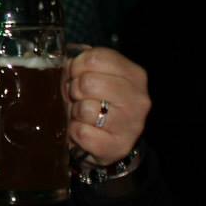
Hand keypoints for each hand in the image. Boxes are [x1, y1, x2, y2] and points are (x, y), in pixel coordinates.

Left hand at [65, 47, 149, 165]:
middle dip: (74, 90)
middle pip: (88, 82)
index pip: (96, 58)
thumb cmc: (96, 103)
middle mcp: (138, 99)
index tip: (75, 75)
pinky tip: (83, 131)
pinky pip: (81, 133)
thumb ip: (81, 65)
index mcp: (134, 75)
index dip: (76, 66)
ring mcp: (131, 125)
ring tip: (82, 115)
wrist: (108, 142)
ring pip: (85, 109)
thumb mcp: (93, 78)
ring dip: (76, 112)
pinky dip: (75, 132)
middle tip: (77, 98)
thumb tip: (68, 61)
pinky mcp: (117, 146)